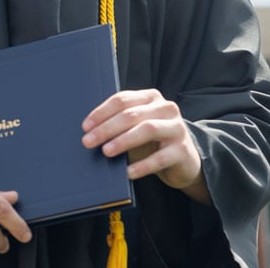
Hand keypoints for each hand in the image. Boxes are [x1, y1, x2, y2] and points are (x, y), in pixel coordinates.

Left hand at [82, 89, 209, 203]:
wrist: (184, 161)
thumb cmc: (152, 142)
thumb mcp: (135, 128)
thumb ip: (118, 124)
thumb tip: (89, 133)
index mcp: (151, 98)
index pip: (122, 100)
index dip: (101, 113)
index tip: (85, 127)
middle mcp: (166, 108)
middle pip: (131, 114)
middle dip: (106, 128)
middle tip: (88, 141)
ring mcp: (177, 128)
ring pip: (147, 129)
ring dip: (123, 141)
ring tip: (106, 152)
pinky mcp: (184, 150)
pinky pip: (161, 158)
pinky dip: (142, 165)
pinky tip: (128, 172)